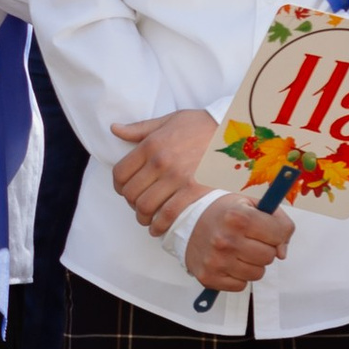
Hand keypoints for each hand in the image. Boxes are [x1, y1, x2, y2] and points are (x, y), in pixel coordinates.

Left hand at [110, 109, 216, 236]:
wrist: (234, 133)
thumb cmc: (202, 125)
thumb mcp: (169, 120)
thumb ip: (140, 128)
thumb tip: (115, 129)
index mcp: (151, 145)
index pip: (120, 173)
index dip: (118, 186)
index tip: (124, 190)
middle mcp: (160, 162)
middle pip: (131, 193)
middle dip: (131, 203)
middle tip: (138, 205)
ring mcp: (177, 178)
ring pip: (146, 207)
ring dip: (142, 217)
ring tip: (147, 218)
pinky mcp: (194, 192)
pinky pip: (168, 215)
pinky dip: (159, 225)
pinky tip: (159, 227)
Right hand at [183, 196, 296, 295]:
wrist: (185, 219)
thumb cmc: (222, 212)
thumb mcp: (250, 203)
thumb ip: (276, 221)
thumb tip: (282, 252)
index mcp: (238, 217)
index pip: (279, 232)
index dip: (278, 232)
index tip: (270, 230)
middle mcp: (226, 240)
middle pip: (269, 256)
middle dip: (264, 249)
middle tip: (250, 240)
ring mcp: (216, 261)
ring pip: (257, 273)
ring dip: (252, 264)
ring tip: (239, 251)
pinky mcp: (209, 277)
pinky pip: (241, 285)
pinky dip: (239, 276)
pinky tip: (229, 262)